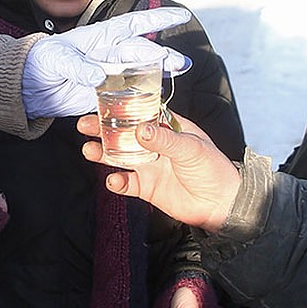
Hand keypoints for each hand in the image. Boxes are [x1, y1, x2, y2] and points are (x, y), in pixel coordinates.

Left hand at [21, 7, 192, 118]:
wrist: (29, 85)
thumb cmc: (41, 61)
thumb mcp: (57, 60)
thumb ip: (78, 67)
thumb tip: (99, 77)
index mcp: (101, 37)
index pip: (134, 25)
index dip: (157, 20)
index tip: (180, 15)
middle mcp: (110, 54)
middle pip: (142, 53)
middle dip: (163, 56)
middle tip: (180, 63)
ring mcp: (109, 75)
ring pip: (141, 73)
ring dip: (160, 74)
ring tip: (178, 74)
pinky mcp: (105, 95)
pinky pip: (128, 96)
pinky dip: (144, 97)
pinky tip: (159, 97)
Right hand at [77, 110, 240, 230]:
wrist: (221, 204)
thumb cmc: (213, 168)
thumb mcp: (191, 147)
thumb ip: (164, 139)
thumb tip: (140, 130)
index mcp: (169, 127)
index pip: (142, 113)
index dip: (123, 108)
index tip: (104, 103)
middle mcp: (155, 144)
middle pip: (124, 134)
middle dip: (104, 129)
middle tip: (85, 125)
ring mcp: (149, 165)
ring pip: (120, 156)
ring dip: (103, 153)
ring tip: (89, 150)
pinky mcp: (146, 187)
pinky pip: (126, 183)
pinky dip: (117, 182)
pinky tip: (114, 180)